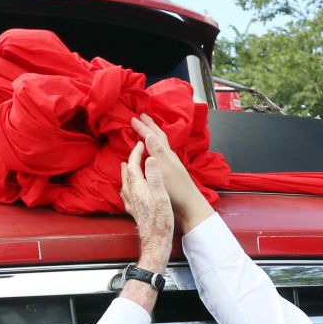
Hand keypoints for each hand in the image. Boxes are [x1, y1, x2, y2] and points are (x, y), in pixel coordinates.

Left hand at [119, 141, 173, 273]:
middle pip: (127, 173)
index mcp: (137, 186)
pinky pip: (126, 195)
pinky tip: (126, 191)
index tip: (140, 144)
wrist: (156, 239)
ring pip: (125, 183)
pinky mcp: (134, 211)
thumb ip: (154, 174)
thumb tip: (150, 158)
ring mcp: (131, 203)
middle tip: (134, 153)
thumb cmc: (160, 217)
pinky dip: (126, 188)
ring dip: (126, 173)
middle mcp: (131, 193)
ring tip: (125, 167)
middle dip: (130, 161)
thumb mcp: (161, 193)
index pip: (133, 164)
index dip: (136, 152)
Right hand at [130, 115, 215, 230]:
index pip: (153, 136)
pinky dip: (154, 148)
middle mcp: (169, 157)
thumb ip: (157, 152)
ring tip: (147, 130)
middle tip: (142, 116)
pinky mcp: (170, 173)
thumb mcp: (164, 170)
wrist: (189, 207)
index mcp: (166, 155)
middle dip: (150, 125)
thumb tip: (149, 134)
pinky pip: (160, 154)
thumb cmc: (176, 190)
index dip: (143, 127)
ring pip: (161, 145)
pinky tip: (154, 153)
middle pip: (159, 137)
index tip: (133, 118)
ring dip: (153, 135)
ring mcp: (171, 164)